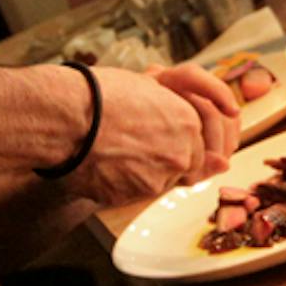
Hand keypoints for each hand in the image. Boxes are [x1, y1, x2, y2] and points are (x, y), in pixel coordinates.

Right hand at [69, 66, 238, 203]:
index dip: (172, 140)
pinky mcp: (132, 197)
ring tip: (113, 151)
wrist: (66, 117)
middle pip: (182, 168)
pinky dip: (121, 183)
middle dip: (163, 159)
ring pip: (158, 183)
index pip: (196, 146)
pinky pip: (133, 194)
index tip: (151, 135)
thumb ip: (179, 114)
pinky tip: (103, 164)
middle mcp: (179, 154)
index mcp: (188, 123)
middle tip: (131, 144)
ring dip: (143, 172)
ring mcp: (157, 179)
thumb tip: (220, 157)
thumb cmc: (100, 95)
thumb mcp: (147, 88)